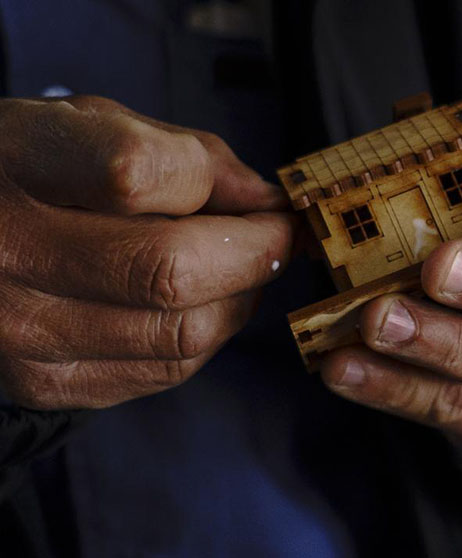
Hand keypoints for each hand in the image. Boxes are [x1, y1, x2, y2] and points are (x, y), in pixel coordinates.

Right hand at [0, 96, 292, 409]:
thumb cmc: (35, 171)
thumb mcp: (97, 126)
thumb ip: (188, 155)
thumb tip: (268, 203)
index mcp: (18, 162)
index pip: (134, 175)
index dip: (220, 189)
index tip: (265, 200)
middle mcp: (9, 252)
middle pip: (171, 271)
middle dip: (256, 255)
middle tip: (279, 239)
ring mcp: (21, 330)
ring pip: (181, 334)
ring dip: (238, 300)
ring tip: (240, 270)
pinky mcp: (43, 382)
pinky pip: (165, 371)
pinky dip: (206, 337)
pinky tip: (201, 304)